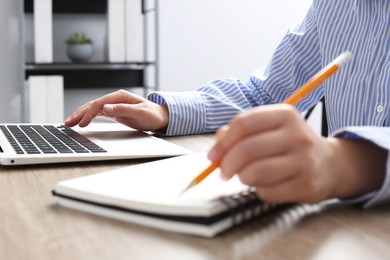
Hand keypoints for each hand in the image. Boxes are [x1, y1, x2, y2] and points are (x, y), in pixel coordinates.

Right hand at [64, 89, 168, 130]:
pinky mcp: (114, 112)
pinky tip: (80, 121)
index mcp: (120, 96)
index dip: (89, 113)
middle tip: (67, 123)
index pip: (99, 103)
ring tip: (68, 122)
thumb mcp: (139, 113)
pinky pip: (97, 114)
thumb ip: (123, 110)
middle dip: (79, 113)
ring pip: (93, 109)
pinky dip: (88, 117)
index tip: (82, 123)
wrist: (160, 117)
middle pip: (93, 105)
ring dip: (81, 115)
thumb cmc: (152, 114)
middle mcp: (115, 99)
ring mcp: (113, 105)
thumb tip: (105, 108)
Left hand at [207, 104, 386, 203]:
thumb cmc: (289, 144)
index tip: (213, 155)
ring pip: (255, 172)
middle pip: (247, 149)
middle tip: (224, 172)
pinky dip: (258, 190)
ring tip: (245, 176)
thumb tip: (216, 150)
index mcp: (285, 115)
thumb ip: (239, 133)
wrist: (329, 164)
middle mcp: (297, 135)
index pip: (243, 124)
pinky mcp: (306, 185)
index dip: (222, 142)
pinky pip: (267, 192)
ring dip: (242, 177)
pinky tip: (265, 184)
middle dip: (227, 164)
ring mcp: (304, 161)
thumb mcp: (268, 128)